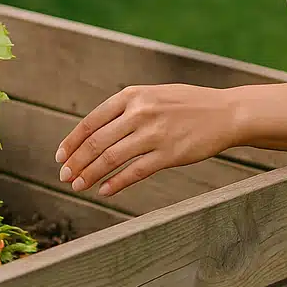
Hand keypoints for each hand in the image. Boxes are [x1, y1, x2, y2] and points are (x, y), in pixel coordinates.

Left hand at [54, 84, 241, 197]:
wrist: (226, 112)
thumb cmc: (188, 105)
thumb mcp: (154, 95)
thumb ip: (126, 109)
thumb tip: (95, 131)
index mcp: (133, 96)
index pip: (91, 121)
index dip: (72, 141)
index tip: (60, 156)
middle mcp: (140, 112)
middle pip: (96, 142)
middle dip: (76, 162)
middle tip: (64, 176)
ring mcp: (154, 134)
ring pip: (111, 158)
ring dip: (90, 175)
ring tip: (78, 186)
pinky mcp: (169, 154)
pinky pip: (134, 172)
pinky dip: (115, 183)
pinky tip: (104, 190)